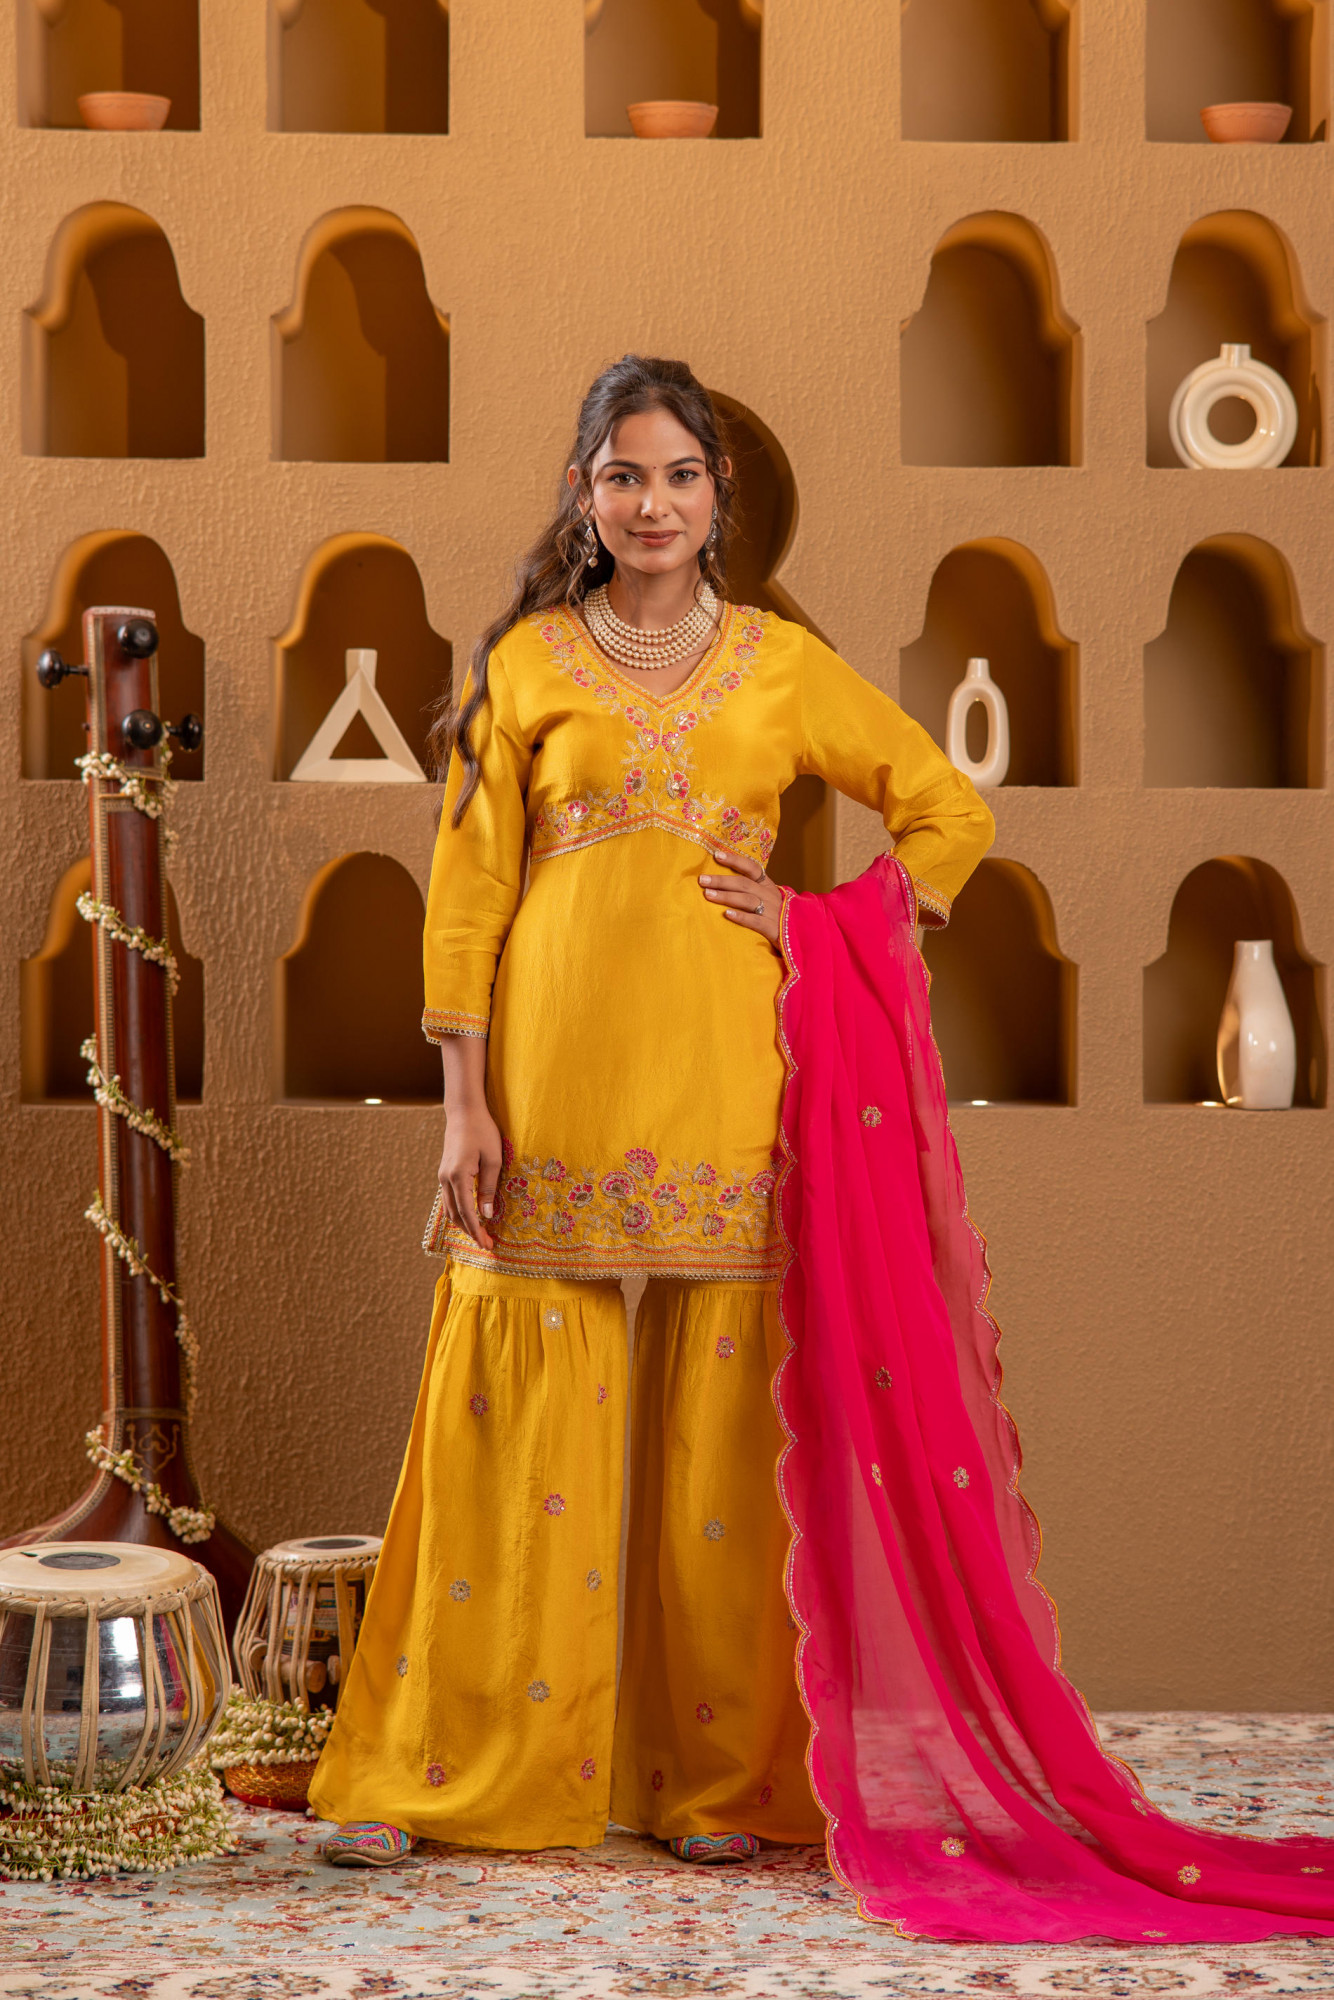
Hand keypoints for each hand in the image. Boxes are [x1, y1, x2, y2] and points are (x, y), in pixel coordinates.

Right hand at [438, 1103, 502, 1250]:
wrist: (464, 1112)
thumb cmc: (483, 1131)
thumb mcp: (493, 1159)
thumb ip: (488, 1188)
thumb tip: (487, 1215)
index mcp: (458, 1176)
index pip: (467, 1212)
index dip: (477, 1231)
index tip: (487, 1245)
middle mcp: (446, 1179)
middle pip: (455, 1215)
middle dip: (470, 1232)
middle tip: (487, 1244)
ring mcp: (443, 1176)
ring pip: (450, 1209)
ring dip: (464, 1223)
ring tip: (481, 1233)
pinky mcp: (445, 1173)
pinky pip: (450, 1199)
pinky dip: (459, 1212)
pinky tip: (471, 1216)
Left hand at [698, 849, 782, 946]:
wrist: (804, 936)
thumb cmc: (778, 917)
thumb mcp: (768, 899)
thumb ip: (751, 891)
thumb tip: (721, 883)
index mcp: (768, 886)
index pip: (751, 868)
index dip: (735, 860)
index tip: (716, 855)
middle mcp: (770, 896)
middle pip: (744, 884)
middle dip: (721, 880)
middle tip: (702, 880)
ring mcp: (773, 912)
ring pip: (747, 900)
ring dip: (726, 896)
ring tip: (708, 894)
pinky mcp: (774, 929)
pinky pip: (756, 921)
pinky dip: (741, 917)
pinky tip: (727, 914)